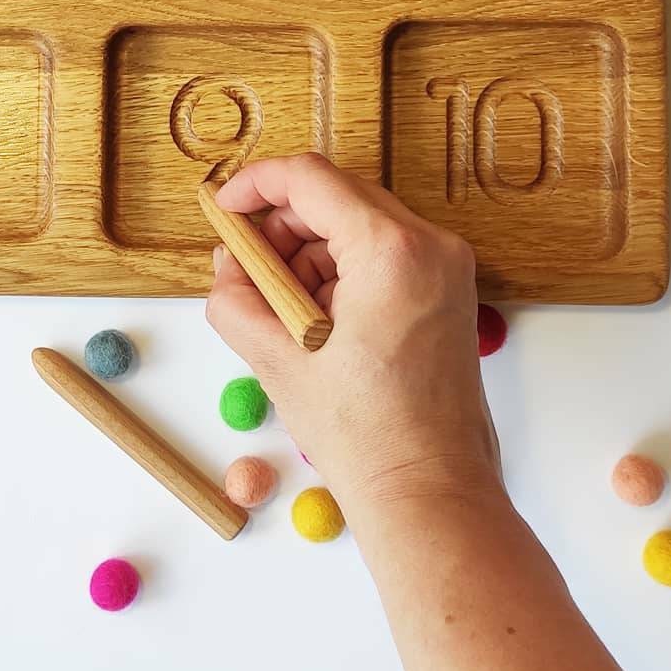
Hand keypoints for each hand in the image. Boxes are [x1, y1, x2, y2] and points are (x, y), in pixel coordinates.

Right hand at [206, 153, 501, 544]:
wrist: (431, 492)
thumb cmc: (366, 434)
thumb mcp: (276, 359)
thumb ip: (236, 296)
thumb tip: (227, 262)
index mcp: (392, 250)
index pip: (310, 178)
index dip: (255, 185)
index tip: (224, 209)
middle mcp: (431, 245)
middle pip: (336, 196)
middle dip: (282, 227)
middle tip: (245, 269)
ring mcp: (447, 268)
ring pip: (357, 224)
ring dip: (309, 253)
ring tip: (281, 312)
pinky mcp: (446, 292)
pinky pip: (381, 254)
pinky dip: (340, 272)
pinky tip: (316, 322)